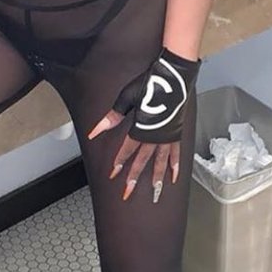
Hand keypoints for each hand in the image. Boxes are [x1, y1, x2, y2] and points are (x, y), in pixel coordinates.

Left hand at [88, 49, 199, 202]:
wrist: (173, 77)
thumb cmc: (149, 84)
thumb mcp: (126, 99)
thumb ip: (112, 117)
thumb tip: (95, 131)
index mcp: (140, 128)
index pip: (126, 150)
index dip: (119, 163)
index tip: (113, 174)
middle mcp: (154, 136)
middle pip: (142, 161)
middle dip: (133, 178)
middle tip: (128, 193)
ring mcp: (167, 136)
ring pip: (160, 162)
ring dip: (156, 178)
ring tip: (154, 193)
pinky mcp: (176, 133)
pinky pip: (176, 154)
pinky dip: (175, 165)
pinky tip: (174, 177)